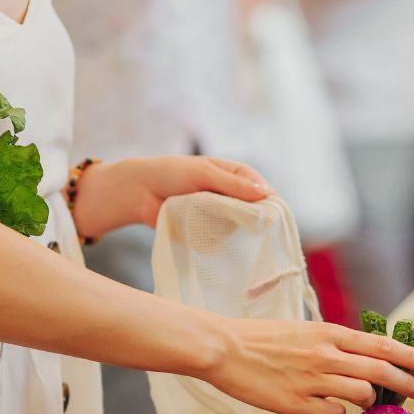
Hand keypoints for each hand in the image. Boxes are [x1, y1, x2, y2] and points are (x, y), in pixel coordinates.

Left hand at [70, 156, 273, 238]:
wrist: (140, 192)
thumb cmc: (171, 173)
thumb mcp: (203, 174)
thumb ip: (232, 184)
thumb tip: (264, 193)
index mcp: (236, 175)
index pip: (263, 190)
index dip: (270, 203)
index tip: (273, 219)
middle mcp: (232, 195)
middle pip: (255, 211)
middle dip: (254, 221)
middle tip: (255, 233)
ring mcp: (220, 213)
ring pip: (239, 227)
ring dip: (233, 230)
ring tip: (222, 231)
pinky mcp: (208, 229)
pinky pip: (222, 238)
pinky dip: (218, 239)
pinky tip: (211, 239)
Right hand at [196, 317, 413, 413]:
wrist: (224, 349)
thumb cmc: (262, 339)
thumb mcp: (304, 331)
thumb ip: (333, 344)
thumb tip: (362, 359)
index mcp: (329, 333)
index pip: (382, 344)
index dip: (410, 356)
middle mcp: (326, 355)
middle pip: (381, 371)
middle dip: (407, 383)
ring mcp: (312, 381)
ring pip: (362, 394)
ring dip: (369, 401)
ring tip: (363, 401)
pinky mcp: (297, 405)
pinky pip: (332, 413)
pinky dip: (336, 413)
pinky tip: (325, 408)